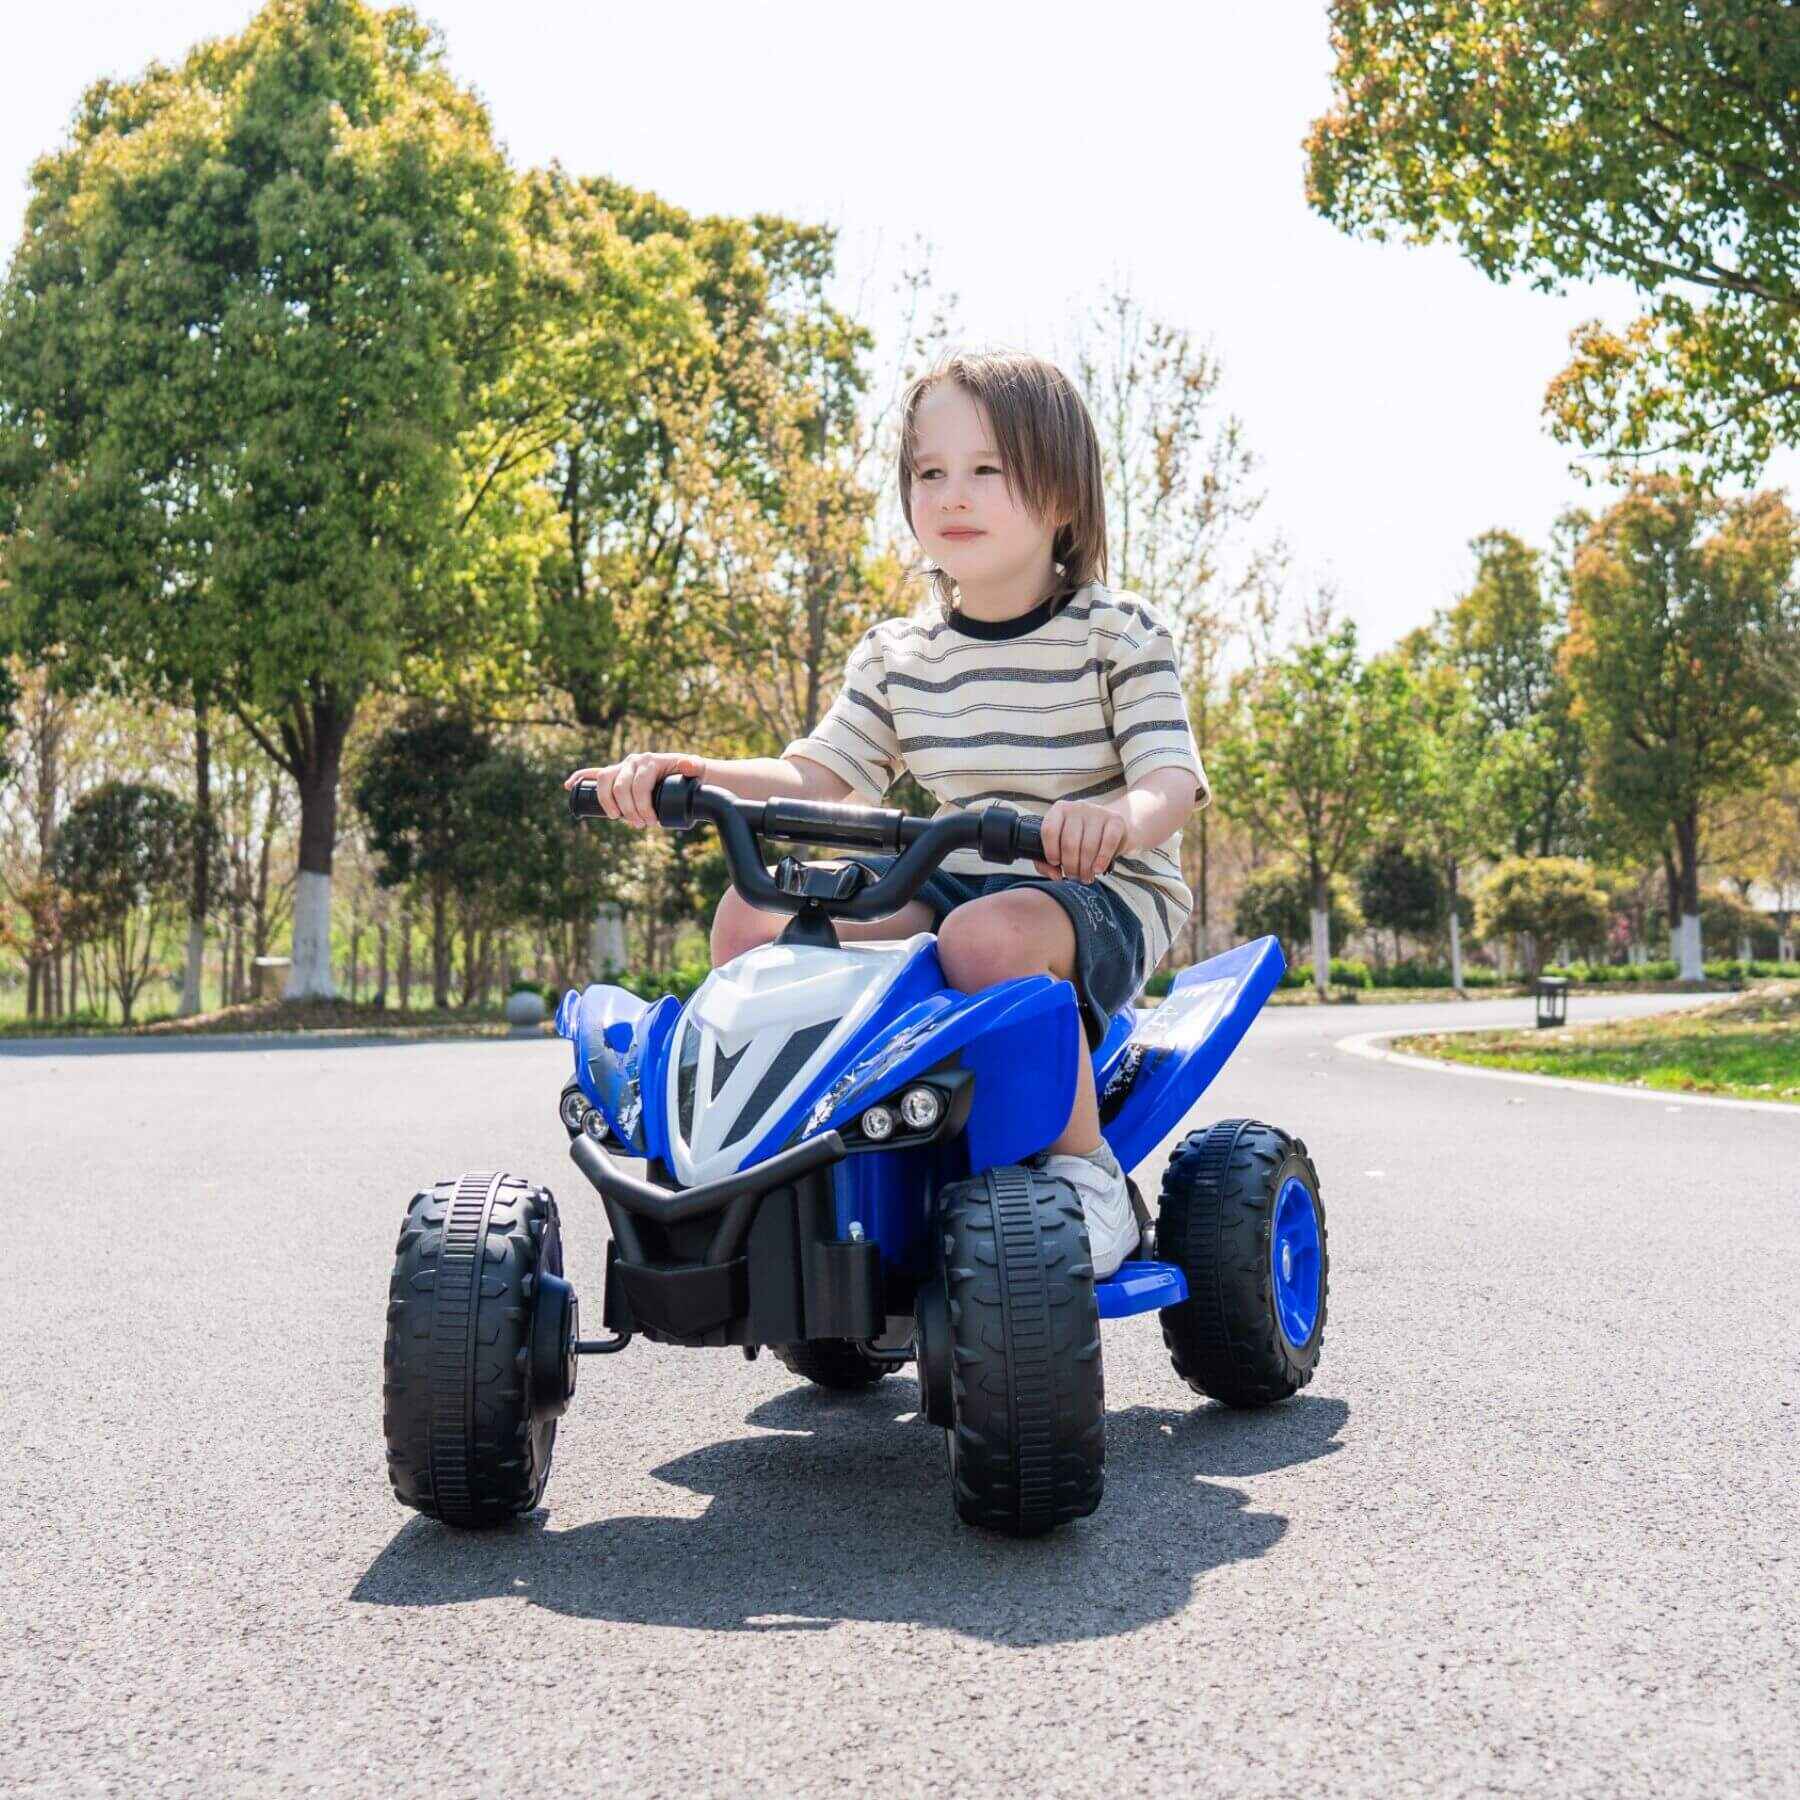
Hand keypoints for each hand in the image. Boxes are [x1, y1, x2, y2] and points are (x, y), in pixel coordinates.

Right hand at [564, 751, 705, 826]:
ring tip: (620, 819)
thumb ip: (695, 766)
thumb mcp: (696, 770)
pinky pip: (593, 773)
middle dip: (629, 810)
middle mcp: (632, 761)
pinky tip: (569, 785)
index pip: (639, 785)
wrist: (684, 774)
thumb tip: (689, 765)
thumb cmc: (690, 775)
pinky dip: (580, 777)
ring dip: (609, 803)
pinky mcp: (615, 774)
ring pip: (605, 783)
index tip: (650, 822)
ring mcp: (622, 767)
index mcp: (648, 761)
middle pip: (621, 787)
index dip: (642, 806)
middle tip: (641, 825)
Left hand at [1035, 799, 1127, 882]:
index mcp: (1060, 810)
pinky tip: (1097, 870)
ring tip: (1086, 877)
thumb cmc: (1081, 839)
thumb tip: (1055, 875)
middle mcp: (1078, 807)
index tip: (1056, 864)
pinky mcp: (1116, 820)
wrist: (1112, 829)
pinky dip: (1102, 859)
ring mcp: (1098, 812)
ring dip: (1086, 867)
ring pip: (1088, 846)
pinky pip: (1108, 843)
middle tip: (1074, 877)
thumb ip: (1047, 862)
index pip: (1049, 830)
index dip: (1051, 851)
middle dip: (1070, 865)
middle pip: (1069, 842)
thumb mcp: (1062, 846)